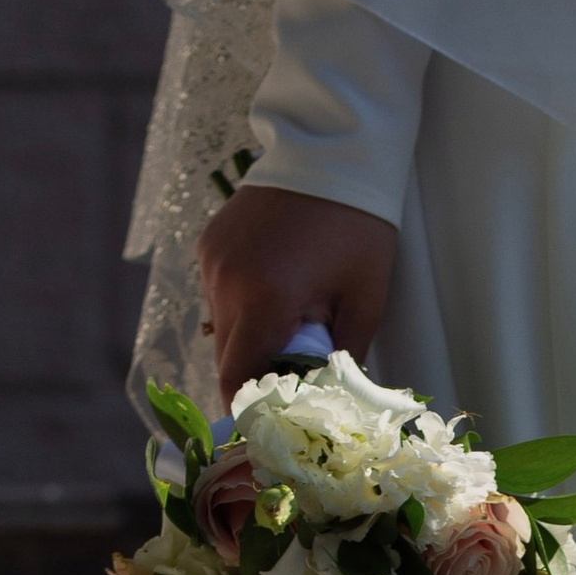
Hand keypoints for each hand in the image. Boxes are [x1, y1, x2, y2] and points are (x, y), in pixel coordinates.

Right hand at [194, 187, 398, 407]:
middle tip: (290, 379)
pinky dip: (241, 306)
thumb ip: (344, 355)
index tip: (265, 426)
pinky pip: (217, 293)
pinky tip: (274, 289)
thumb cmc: (359, 225)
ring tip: (289, 324)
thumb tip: (329, 396)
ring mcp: (212, 260)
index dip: (248, 409)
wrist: (331, 148)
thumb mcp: (366, 298)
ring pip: (220, 326)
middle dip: (254, 375)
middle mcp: (226, 282)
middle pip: (226, 357)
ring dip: (248, 339)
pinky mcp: (209, 242)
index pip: (237, 379)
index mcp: (264, 300)